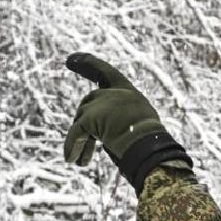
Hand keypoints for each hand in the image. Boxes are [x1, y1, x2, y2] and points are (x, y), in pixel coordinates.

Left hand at [63, 52, 191, 189]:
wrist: (148, 146)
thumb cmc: (150, 143)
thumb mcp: (140, 124)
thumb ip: (122, 119)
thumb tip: (104, 132)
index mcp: (128, 93)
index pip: (105, 73)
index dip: (87, 64)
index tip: (70, 59)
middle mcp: (114, 94)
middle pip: (88, 102)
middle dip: (82, 124)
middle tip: (79, 150)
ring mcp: (101, 104)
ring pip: (80, 121)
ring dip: (79, 143)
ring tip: (81, 161)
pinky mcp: (90, 117)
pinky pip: (75, 133)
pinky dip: (72, 147)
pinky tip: (72, 160)